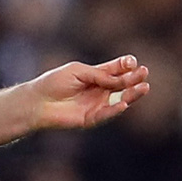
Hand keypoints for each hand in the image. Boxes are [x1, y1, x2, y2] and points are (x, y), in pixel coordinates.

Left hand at [31, 56, 148, 131]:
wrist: (37, 101)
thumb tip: (120, 79)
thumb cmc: (54, 82)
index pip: (117, 69)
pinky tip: (124, 103)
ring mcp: (97, 104)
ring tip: (144, 87)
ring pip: (120, 99)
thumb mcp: (78, 72)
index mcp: (97, 75)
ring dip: (132, 94)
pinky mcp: (91, 118)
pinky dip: (115, 110)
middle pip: (122, 84)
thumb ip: (99, 75)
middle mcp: (100, 89)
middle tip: (144, 73)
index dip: (126, 65)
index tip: (132, 62)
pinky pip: (106, 114)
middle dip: (134, 78)